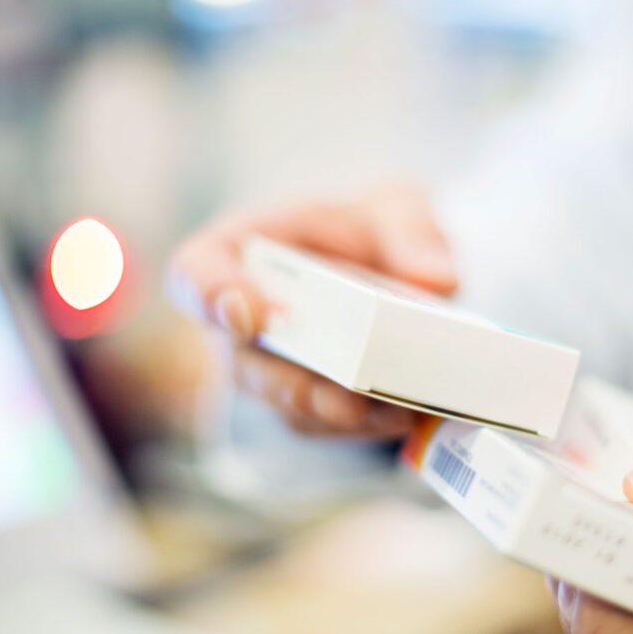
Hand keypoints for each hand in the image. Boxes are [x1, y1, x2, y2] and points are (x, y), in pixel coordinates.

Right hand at [168, 183, 457, 436]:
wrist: (393, 267)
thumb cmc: (369, 229)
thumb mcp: (398, 207)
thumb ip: (413, 229)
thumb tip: (436, 278)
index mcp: (241, 251)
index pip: (197, 273)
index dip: (213, 295)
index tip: (252, 315)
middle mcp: (245, 319)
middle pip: (244, 363)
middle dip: (292, 385)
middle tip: (340, 397)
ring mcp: (273, 368)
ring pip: (287, 404)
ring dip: (338, 415)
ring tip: (394, 414)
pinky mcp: (311, 404)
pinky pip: (327, 425)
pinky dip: (367, 426)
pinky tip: (411, 417)